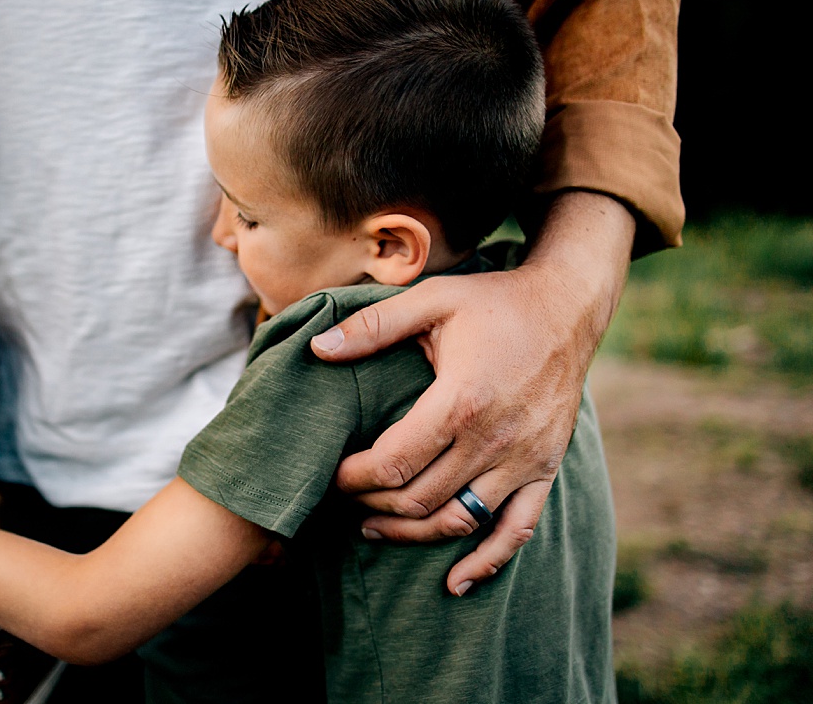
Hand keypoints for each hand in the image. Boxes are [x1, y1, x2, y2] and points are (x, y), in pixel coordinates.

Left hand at [311, 193, 633, 595]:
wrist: (566, 308)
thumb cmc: (493, 302)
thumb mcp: (431, 300)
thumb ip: (373, 326)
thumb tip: (317, 349)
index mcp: (461, 401)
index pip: (394, 462)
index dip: (354, 478)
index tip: (330, 476)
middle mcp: (494, 440)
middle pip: (421, 499)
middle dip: (374, 506)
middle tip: (344, 500)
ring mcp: (524, 460)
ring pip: (460, 522)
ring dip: (413, 534)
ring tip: (375, 529)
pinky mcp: (545, 469)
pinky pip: (517, 530)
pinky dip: (486, 561)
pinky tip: (456, 582)